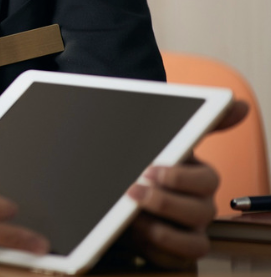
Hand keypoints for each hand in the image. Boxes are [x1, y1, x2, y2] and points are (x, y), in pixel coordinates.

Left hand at [124, 99, 249, 268]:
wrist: (126, 192)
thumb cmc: (152, 166)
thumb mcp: (167, 142)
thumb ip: (201, 124)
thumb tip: (239, 104)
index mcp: (200, 179)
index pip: (207, 180)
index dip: (182, 178)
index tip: (154, 170)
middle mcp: (201, 207)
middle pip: (200, 211)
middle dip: (165, 201)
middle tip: (134, 189)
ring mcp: (191, 232)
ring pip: (194, 241)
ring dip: (163, 230)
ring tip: (133, 215)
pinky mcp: (177, 253)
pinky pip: (178, 259)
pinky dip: (159, 248)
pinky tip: (139, 233)